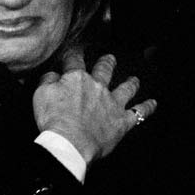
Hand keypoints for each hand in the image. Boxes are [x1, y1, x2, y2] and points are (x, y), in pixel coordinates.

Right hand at [33, 52, 156, 163]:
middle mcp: (98, 87)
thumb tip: (54, 74)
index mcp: (76, 79)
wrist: (70, 143)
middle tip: (109, 58)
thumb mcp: (41, 95)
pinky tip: (153, 103)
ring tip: (135, 79)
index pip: (75, 60)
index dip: (74, 54)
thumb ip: (48, 80)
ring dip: (131, 83)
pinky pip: (139, 113)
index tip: (75, 52)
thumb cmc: (53, 120)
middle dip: (107, 63)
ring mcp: (112, 104)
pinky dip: (147, 107)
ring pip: (125, 88)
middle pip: (104, 70)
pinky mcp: (121, 121)